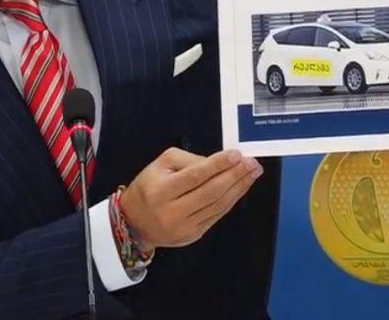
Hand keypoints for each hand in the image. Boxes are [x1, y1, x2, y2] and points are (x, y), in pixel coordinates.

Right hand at [119, 148, 262, 248]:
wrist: (136, 223)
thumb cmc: (149, 188)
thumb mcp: (159, 165)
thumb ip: (187, 160)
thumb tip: (216, 163)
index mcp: (161, 191)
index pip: (194, 176)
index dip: (217, 165)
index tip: (236, 155)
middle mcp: (172, 211)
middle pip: (210, 192)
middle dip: (235, 176)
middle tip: (252, 163)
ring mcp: (185, 226)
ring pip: (218, 205)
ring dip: (239, 188)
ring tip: (252, 173)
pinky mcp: (194, 235)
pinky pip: (218, 215)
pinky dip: (232, 200)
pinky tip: (241, 188)